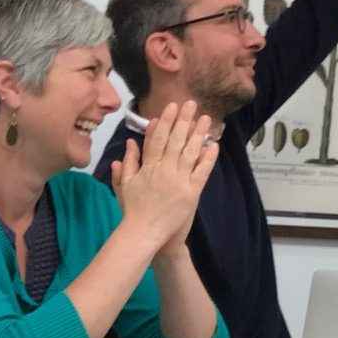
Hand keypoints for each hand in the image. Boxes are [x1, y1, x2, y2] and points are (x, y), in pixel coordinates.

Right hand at [109, 100, 218, 250]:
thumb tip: (129, 143)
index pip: (157, 139)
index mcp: (148, 168)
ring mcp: (178, 182)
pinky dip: (208, 158)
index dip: (164, 122)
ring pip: (190, 152)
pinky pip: (201, 172)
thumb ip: (127, 163)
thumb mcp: (124, 185)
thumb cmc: (133, 210)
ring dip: (198, 134)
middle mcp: (164, 171)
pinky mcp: (191, 194)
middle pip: (175, 141)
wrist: (144, 234)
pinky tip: (213, 145)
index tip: (170, 107)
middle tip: (191, 103)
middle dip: (183, 120)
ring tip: (205, 119)